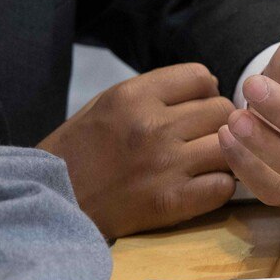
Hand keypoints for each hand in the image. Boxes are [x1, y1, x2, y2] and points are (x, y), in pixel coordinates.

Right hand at [37, 64, 234, 238]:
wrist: (50, 202)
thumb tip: (210, 82)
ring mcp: (164, 165)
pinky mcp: (171, 202)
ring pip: (229, 147)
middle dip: (220, 123)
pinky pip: (223, 186)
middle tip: (204, 139)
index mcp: (132, 96)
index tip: (199, 107)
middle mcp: (151, 126)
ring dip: (225, 155)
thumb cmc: (78, 152)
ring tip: (206, 163)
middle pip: (222, 111)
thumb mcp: (105, 105)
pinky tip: (202, 187)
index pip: (200, 77)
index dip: (206, 92)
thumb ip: (155, 92)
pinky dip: (219, 187)